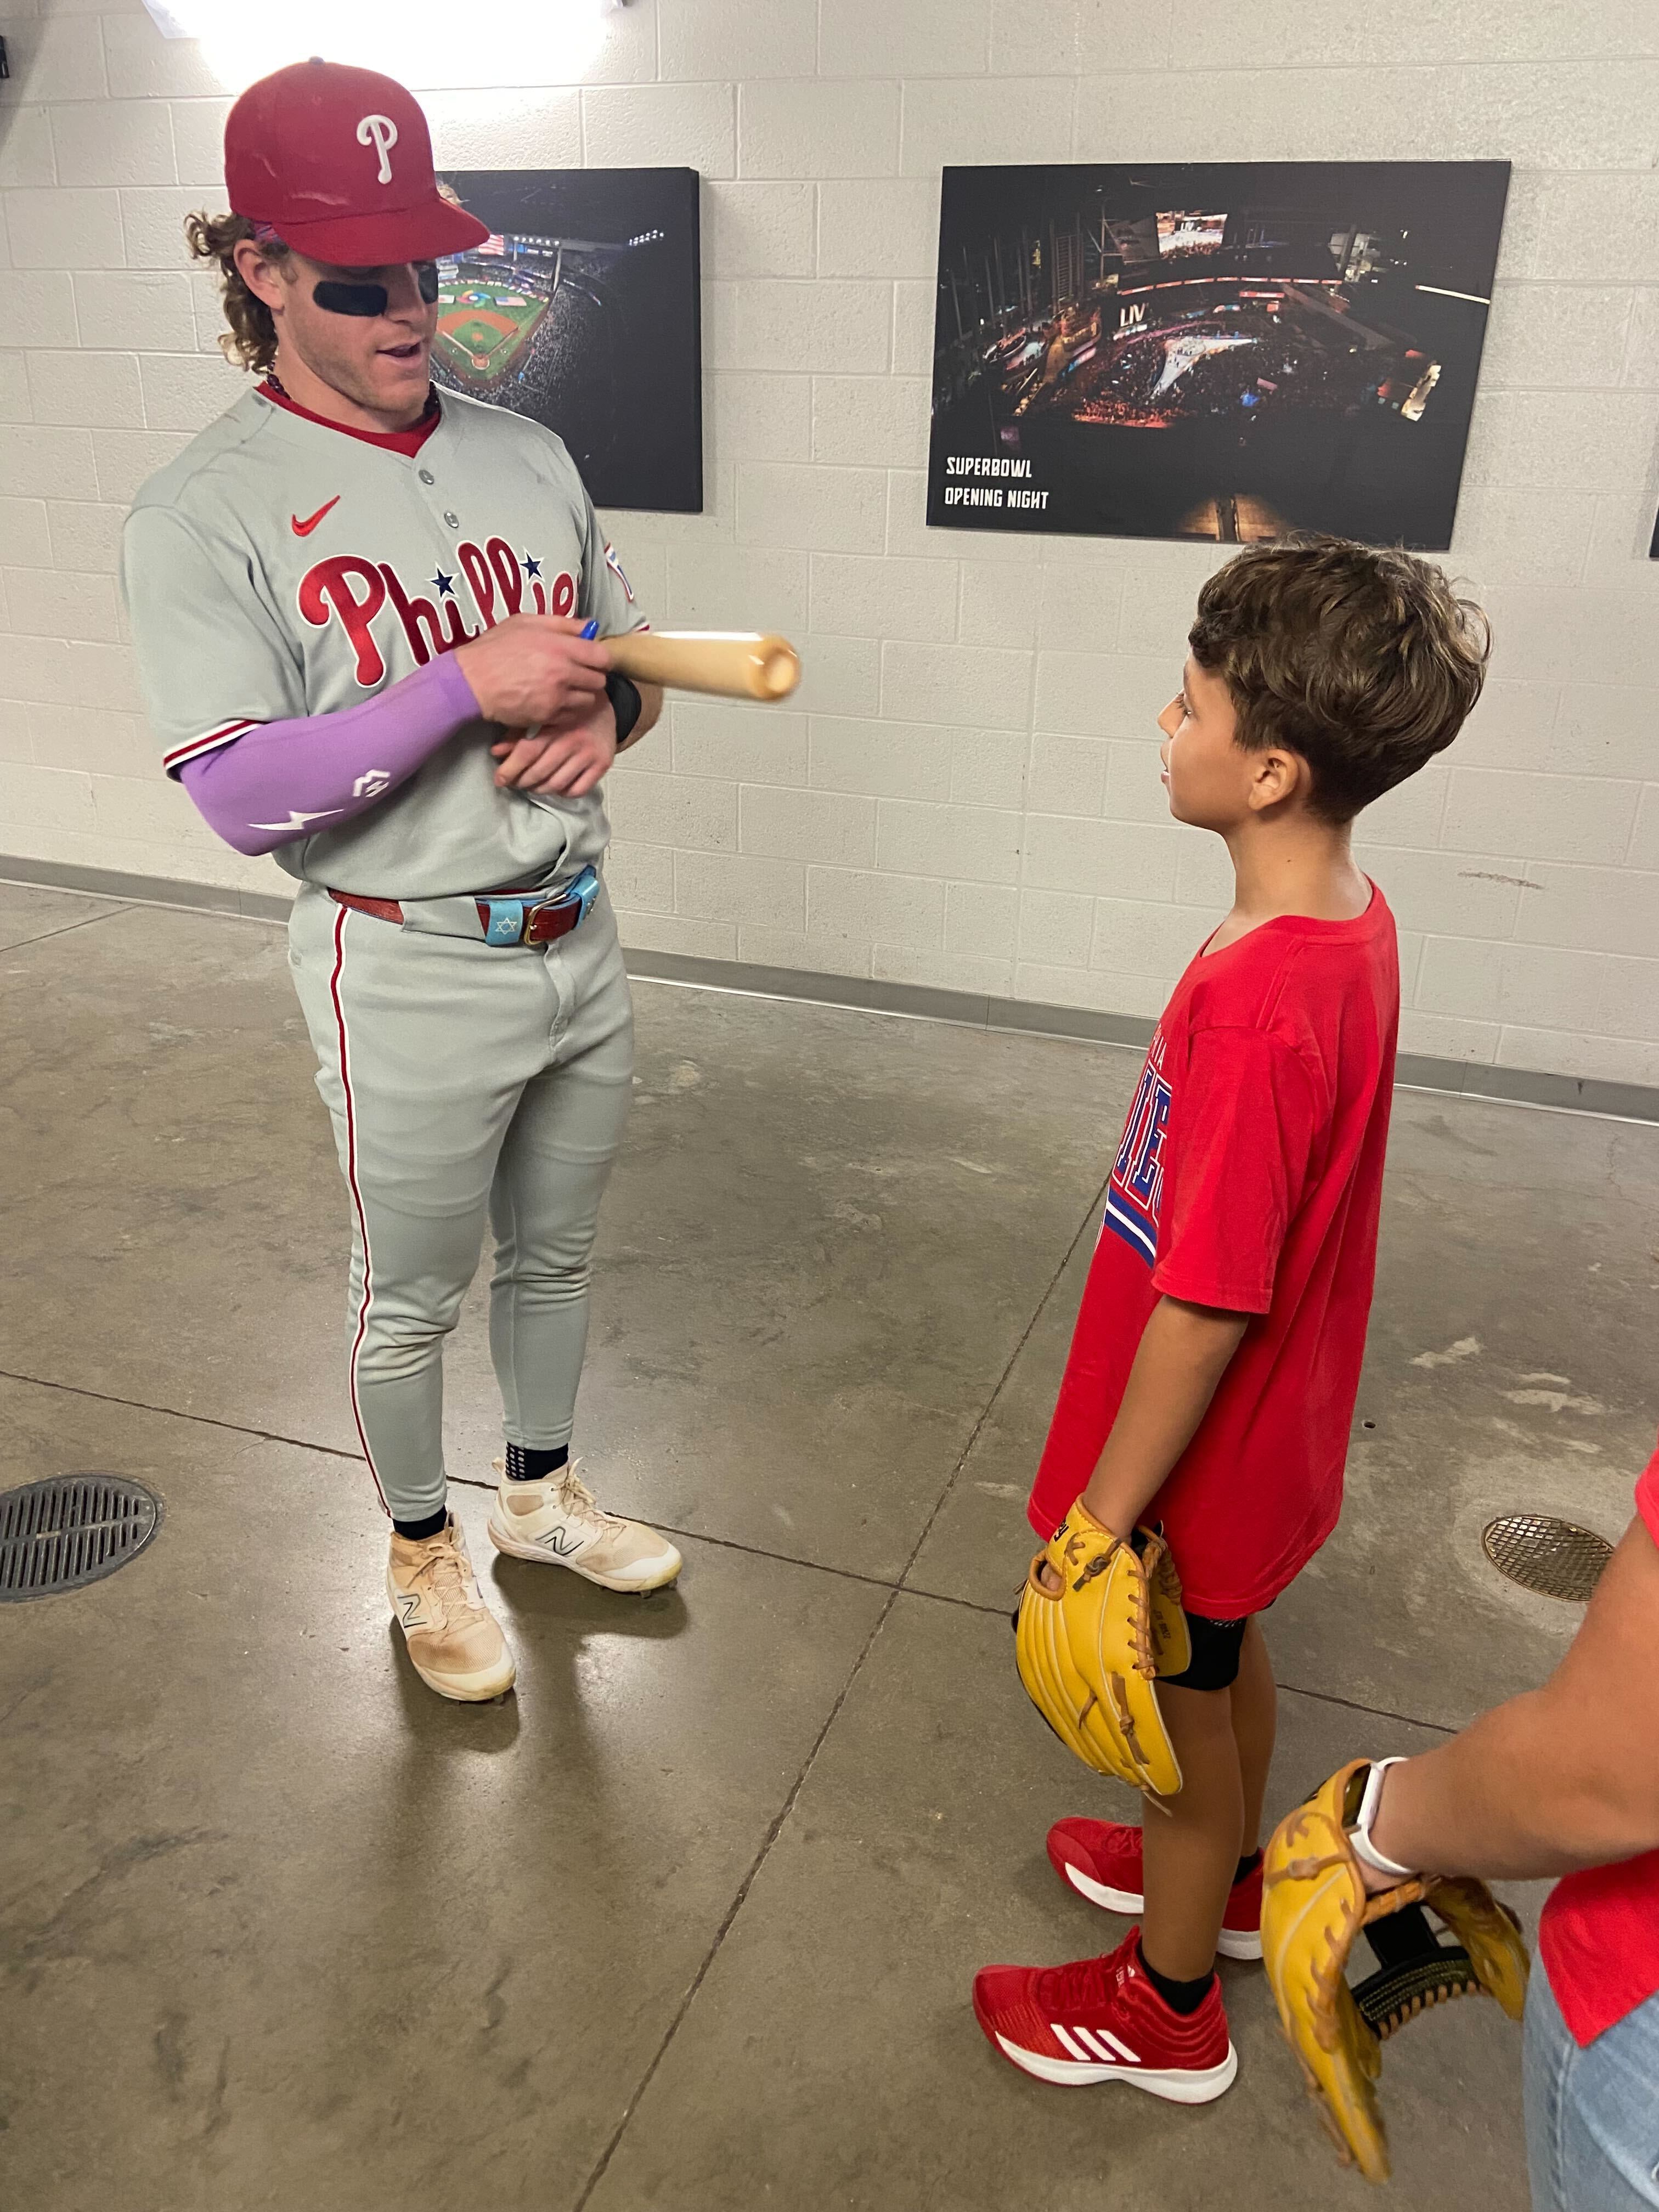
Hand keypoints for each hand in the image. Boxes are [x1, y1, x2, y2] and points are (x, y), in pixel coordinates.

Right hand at [454, 613, 609, 728]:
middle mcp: (563, 673)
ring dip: (582, 695)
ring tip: (566, 689)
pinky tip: (555, 701)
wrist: (472, 681)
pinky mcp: (548, 716)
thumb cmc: (495, 648)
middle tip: (577, 674)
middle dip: (591, 677)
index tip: (592, 659)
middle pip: (599, 681)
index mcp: (561, 647)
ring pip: (588, 701)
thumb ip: (562, 624)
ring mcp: (557, 698)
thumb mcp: (526, 623)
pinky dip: (568, 710)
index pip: (602, 657)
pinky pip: (572, 716)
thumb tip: (589, 628)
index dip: (600, 659)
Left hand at [491, 697, 616, 797]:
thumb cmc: (565, 713)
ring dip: (539, 789)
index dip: (510, 769)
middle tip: (515, 783)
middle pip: (540, 772)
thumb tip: (496, 753)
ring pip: (557, 784)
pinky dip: (563, 793)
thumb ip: (518, 733)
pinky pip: (577, 790)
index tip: (499, 779)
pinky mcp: (602, 764)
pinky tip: (556, 786)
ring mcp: (589, 754)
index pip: (527, 752)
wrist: (604, 707)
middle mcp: (573, 740)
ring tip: (532, 786)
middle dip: (522, 782)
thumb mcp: (541, 716)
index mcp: (554, 724)